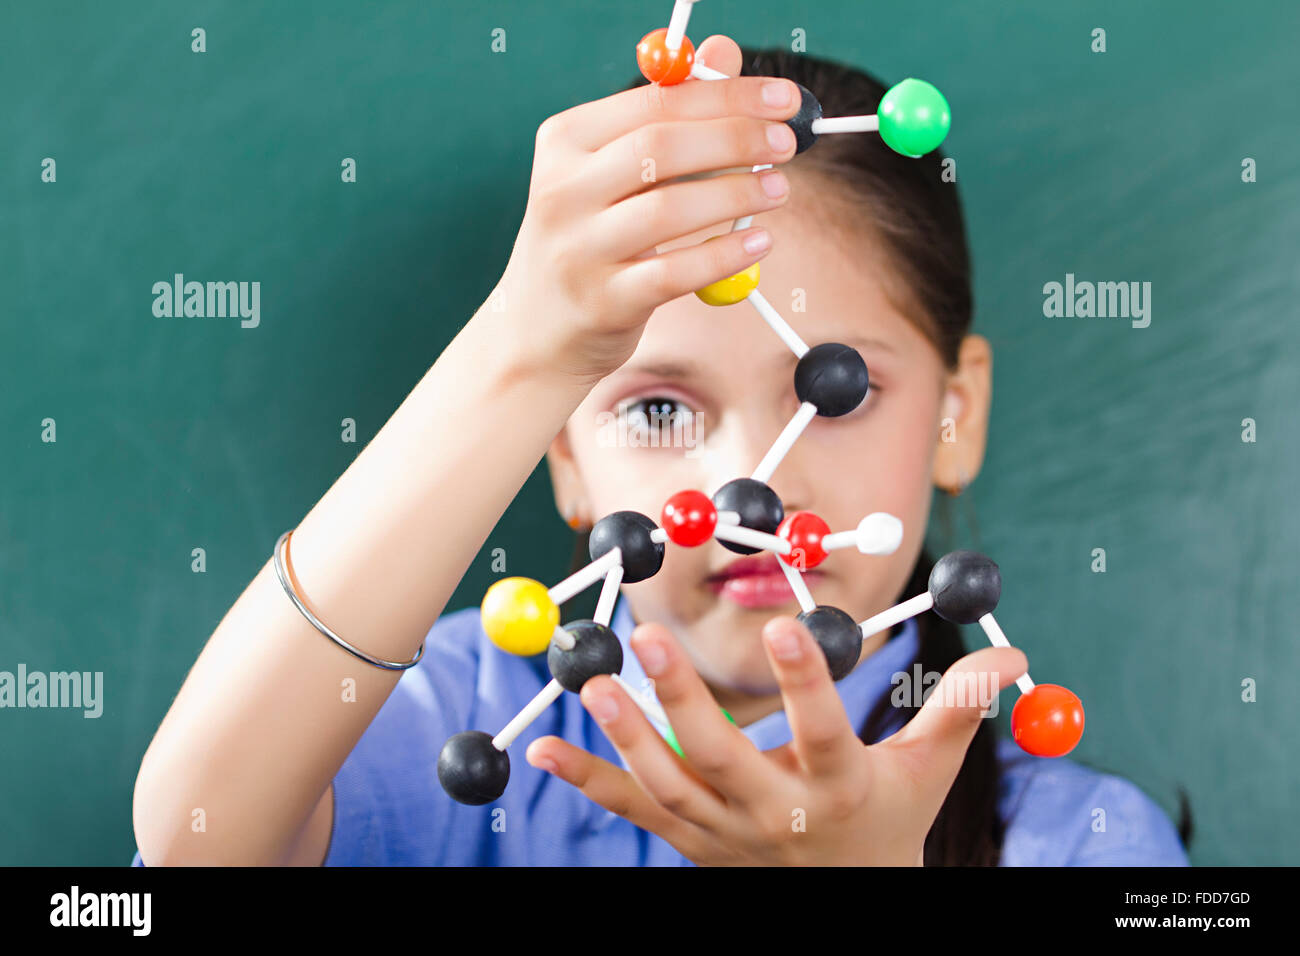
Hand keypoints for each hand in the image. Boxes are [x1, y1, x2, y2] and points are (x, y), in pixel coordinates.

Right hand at [486, 35, 800, 384]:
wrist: (536, 331)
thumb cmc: (590, 239)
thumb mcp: (613, 172)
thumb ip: (668, 113)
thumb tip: (723, 53)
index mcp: (565, 141)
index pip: (655, 101)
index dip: (727, 96)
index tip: (784, 99)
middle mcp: (563, 191)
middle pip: (661, 148)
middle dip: (736, 139)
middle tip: (787, 143)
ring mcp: (579, 249)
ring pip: (669, 209)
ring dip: (737, 195)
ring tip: (780, 189)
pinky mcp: (603, 302)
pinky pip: (673, 273)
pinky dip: (723, 255)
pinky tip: (759, 243)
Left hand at [525, 615, 1027, 865]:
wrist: (843, 899)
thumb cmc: (886, 820)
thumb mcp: (925, 771)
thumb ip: (957, 709)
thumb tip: (1019, 653)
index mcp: (838, 789)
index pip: (824, 736)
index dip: (809, 685)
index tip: (792, 624)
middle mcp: (773, 816)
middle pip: (725, 759)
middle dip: (686, 699)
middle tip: (650, 636)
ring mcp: (722, 833)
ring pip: (668, 786)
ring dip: (627, 736)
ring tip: (593, 684)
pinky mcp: (687, 840)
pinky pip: (632, 809)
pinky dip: (588, 780)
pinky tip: (541, 751)